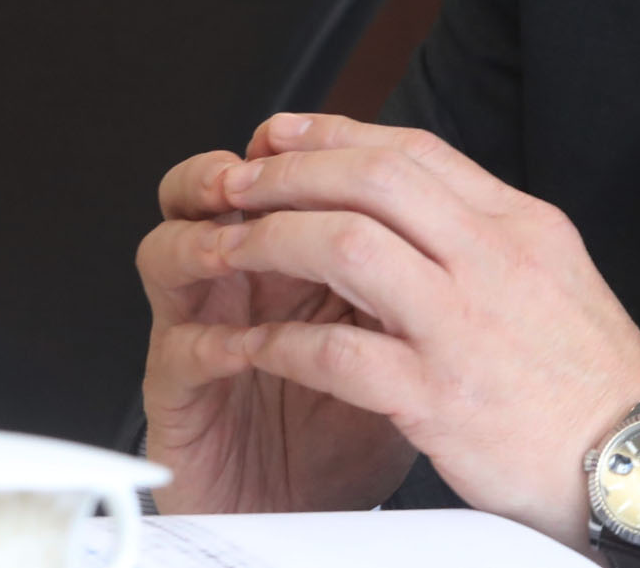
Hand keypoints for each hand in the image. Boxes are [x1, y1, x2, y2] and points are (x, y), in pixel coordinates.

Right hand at [137, 129, 416, 512]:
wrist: (326, 504)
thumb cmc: (365, 422)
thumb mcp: (408, 338)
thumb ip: (419, 276)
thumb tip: (473, 220)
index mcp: (298, 255)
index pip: (279, 174)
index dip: (295, 150)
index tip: (318, 135)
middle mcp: (243, 282)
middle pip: (203, 195)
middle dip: (237, 179)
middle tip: (256, 170)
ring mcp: (203, 332)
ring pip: (166, 257)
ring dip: (198, 244)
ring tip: (231, 244)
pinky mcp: (181, 400)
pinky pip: (177, 354)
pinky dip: (205, 342)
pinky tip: (239, 345)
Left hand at [153, 113, 639, 547]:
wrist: (638, 457)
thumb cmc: (591, 378)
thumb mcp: (551, 272)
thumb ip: (483, 235)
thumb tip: (413, 205)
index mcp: (520, 225)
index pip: (415, 150)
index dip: (337, 133)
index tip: (284, 133)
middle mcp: (493, 259)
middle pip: (374, 179)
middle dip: (289, 171)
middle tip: (235, 179)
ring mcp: (465, 325)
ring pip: (347, 246)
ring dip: (271, 239)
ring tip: (226, 247)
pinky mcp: (439, 397)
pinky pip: (339, 354)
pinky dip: (281, 344)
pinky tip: (249, 345)